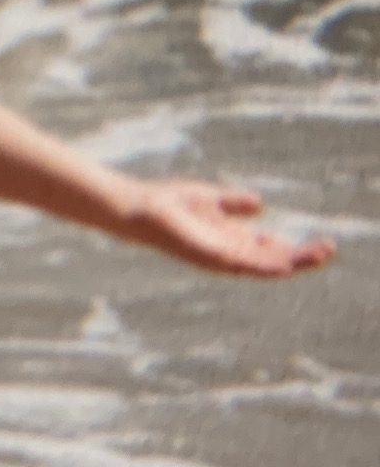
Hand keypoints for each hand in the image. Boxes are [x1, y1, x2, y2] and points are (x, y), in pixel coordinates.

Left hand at [126, 180, 335, 277]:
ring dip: (291, 262)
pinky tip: (283, 263)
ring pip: (262, 266)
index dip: (295, 249)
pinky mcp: (207, 255)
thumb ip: (234, 204)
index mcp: (231, 240)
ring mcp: (218, 257)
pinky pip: (240, 264)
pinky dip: (264, 264)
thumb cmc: (168, 204)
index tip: (322, 245)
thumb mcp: (211, 200)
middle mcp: (227, 253)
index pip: (269, 250)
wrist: (138, 208)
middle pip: (272, 261)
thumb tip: (259, 204)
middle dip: (301, 257)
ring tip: (318, 256)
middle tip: (328, 250)